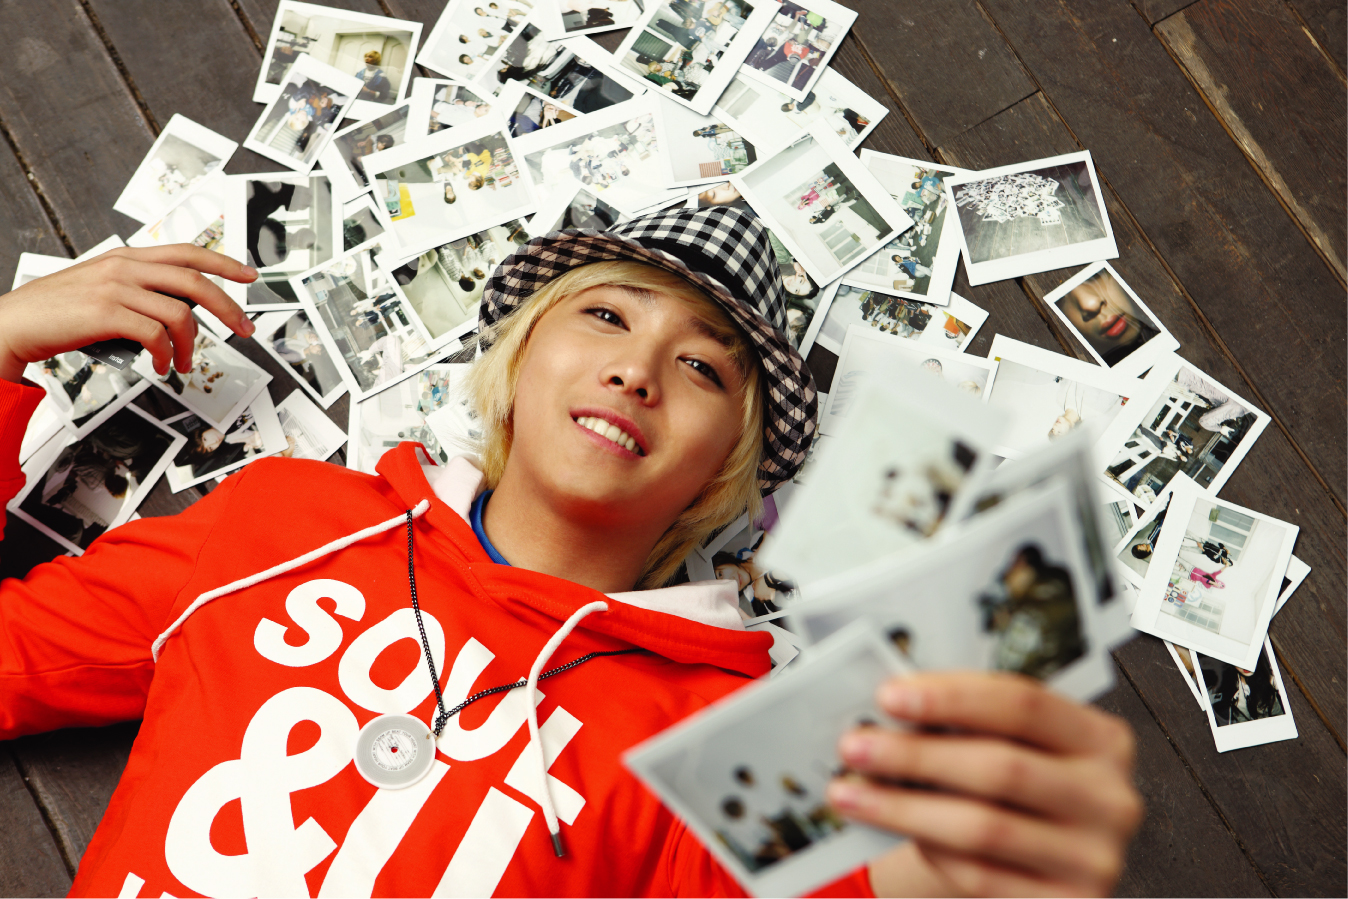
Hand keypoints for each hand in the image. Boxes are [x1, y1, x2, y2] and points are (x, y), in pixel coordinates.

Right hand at [0, 245, 257, 382]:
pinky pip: (156, 335)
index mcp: (127, 257)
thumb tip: (182, 309)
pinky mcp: (106, 313)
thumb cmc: (59, 312)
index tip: (249, 275)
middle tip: (243, 328)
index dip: (224, 262)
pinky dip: (166, 355)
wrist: (14, 322)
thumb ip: (140, 290)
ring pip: (179, 313)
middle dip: (227, 307)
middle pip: (194, 281)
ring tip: (184, 362)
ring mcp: (115, 288)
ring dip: (191, 345)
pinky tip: (162, 365)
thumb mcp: (104, 288)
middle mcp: (124, 267)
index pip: (188, 252)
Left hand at [828, 672, 1141, 897]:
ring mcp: (1094, 858)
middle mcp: (1110, 798)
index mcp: (1100, 739)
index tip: (890, 696)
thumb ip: (966, 724)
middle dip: (916, 754)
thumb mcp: (1011, 747)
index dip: (952, 697)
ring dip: (903, 806)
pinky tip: (893, 831)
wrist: (1043, 866)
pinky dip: (931, 850)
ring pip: (983, 826)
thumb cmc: (1014, 793)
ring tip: (851, 792)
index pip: (1024, 703)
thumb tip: (890, 707)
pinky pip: (982, 874)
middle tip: (855, 746)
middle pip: (1000, 766)